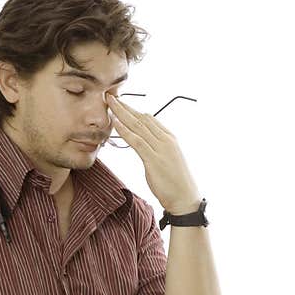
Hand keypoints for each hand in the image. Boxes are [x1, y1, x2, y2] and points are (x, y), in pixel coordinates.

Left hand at [106, 94, 201, 213]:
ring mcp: (160, 148)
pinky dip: (125, 130)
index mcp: (169, 138)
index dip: (133, 110)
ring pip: (138, 126)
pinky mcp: (154, 159)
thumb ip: (155, 150)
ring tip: (109, 103)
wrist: (185, 198)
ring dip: (122, 113)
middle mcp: (165, 140)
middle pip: (141, 118)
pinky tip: (115, 122)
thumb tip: (143, 144)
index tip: (120, 103)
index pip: (148, 119)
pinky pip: (136, 141)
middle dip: (125, 106)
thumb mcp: (167, 161)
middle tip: (110, 96)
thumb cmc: (176, 183)